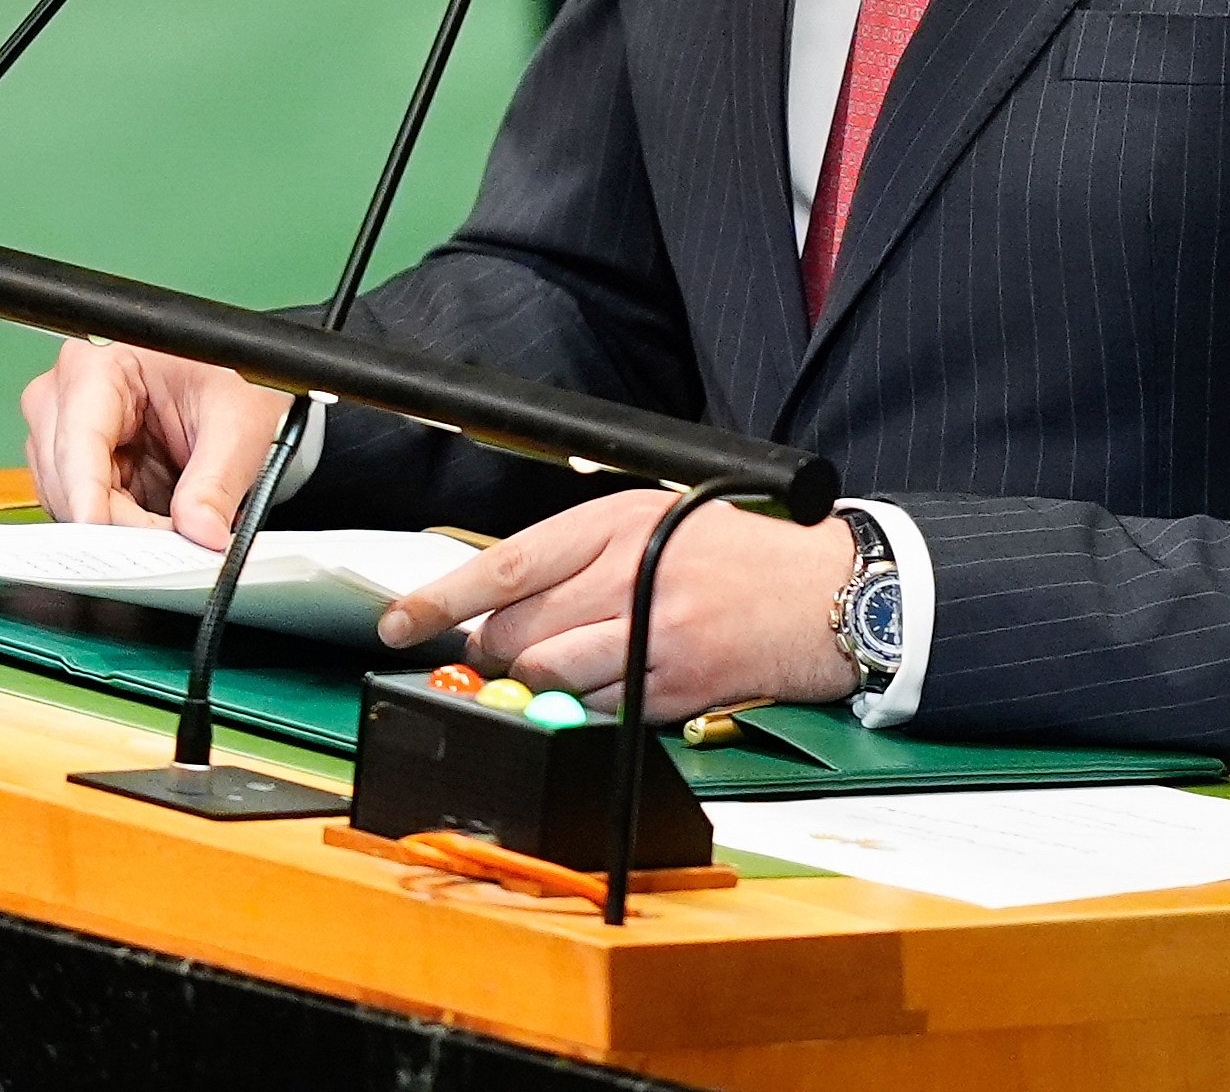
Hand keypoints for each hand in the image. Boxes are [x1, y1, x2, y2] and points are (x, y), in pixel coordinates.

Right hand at [18, 338, 293, 546]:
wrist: (237, 386)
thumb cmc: (229, 380)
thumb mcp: (236, 424)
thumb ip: (216, 482)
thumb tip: (199, 530)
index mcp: (98, 367)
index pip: (77, 441)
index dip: (89, 496)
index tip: (109, 540)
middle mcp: (68, 399)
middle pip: (69, 482)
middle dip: (119, 522)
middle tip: (175, 543)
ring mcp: (68, 436)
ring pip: (73, 506)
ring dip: (123, 530)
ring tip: (178, 530)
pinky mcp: (82, 469)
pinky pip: (88, 515)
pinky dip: (124, 530)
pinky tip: (161, 525)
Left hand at [374, 491, 861, 722]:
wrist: (830, 593)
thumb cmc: (740, 554)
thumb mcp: (658, 519)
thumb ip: (581, 554)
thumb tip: (502, 599)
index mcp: (618, 522)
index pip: (505, 565)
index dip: (441, 599)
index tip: (400, 621)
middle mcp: (631, 574)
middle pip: (518, 629)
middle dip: (495, 649)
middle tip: (503, 649)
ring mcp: (654, 637)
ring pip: (551, 676)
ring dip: (538, 684)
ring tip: (561, 668)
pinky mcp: (676, 688)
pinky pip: (598, 710)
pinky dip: (588, 707)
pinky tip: (610, 685)